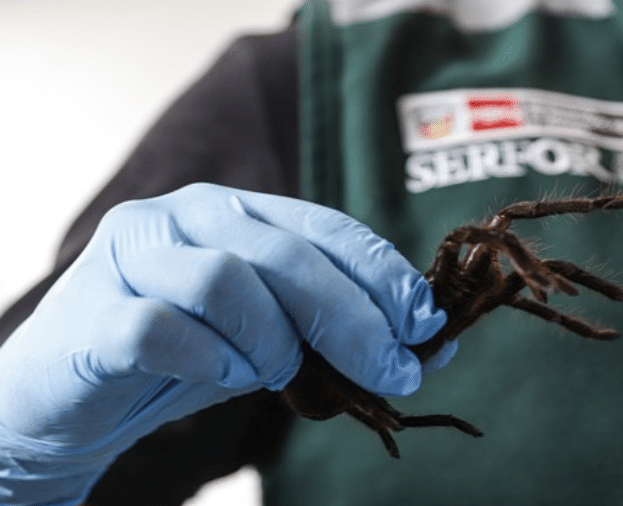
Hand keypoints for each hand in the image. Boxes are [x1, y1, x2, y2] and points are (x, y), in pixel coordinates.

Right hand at [0, 183, 447, 505]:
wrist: (71, 394)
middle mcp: (185, 216)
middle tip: (391, 370)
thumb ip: (340, 335)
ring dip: (272, 340)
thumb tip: (436, 345)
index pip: (326, 227)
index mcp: (237, 212)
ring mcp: (134, 254)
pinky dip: (208, 361)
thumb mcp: (273, 340)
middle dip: (354, 318)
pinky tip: (223, 377)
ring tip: (275, 374)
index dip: (383, 272)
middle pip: (286, 255)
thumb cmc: (182, 357)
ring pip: (227, 280)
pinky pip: (161, 328)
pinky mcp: (91, 309)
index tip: (424, 322)